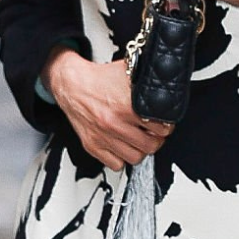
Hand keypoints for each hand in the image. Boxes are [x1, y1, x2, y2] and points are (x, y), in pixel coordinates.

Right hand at [42, 48, 172, 169]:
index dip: (166, 125)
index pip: (160, 127)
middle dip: (157, 139)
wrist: (72, 85)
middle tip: (156, 134)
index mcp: (127, 106)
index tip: (165, 124)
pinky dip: (122, 159)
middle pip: (151, 145)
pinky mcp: (93, 146)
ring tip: (141, 141)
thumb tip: (166, 84)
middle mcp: (115, 123)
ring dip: (142, 150)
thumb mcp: (128, 73)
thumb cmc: (99, 79)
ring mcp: (104, 137)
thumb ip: (147, 80)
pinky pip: (116, 165)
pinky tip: (124, 147)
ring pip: (135, 158)